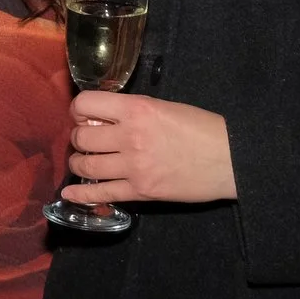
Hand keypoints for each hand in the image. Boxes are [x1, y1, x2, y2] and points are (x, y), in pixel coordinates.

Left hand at [59, 90, 236, 206]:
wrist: (229, 159)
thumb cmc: (201, 127)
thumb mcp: (163, 106)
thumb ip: (132, 111)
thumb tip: (102, 119)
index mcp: (136, 109)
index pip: (85, 104)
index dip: (78, 110)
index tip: (83, 115)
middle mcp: (129, 136)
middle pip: (81, 137)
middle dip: (79, 138)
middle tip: (88, 141)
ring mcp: (133, 166)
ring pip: (86, 165)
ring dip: (80, 163)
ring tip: (85, 162)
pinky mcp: (140, 191)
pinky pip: (101, 193)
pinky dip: (81, 194)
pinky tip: (70, 194)